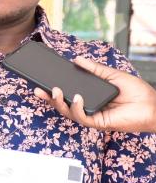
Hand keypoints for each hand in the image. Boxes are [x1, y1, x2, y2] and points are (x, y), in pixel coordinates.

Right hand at [34, 56, 155, 132]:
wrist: (153, 105)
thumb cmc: (137, 92)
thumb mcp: (112, 75)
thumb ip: (95, 69)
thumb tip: (77, 59)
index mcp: (90, 95)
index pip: (68, 93)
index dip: (53, 89)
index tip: (42, 81)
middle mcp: (88, 106)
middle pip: (63, 104)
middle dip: (48, 98)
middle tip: (38, 89)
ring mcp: (92, 116)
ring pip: (68, 112)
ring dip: (59, 103)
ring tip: (55, 91)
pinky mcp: (98, 123)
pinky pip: (82, 117)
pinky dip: (77, 108)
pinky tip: (78, 98)